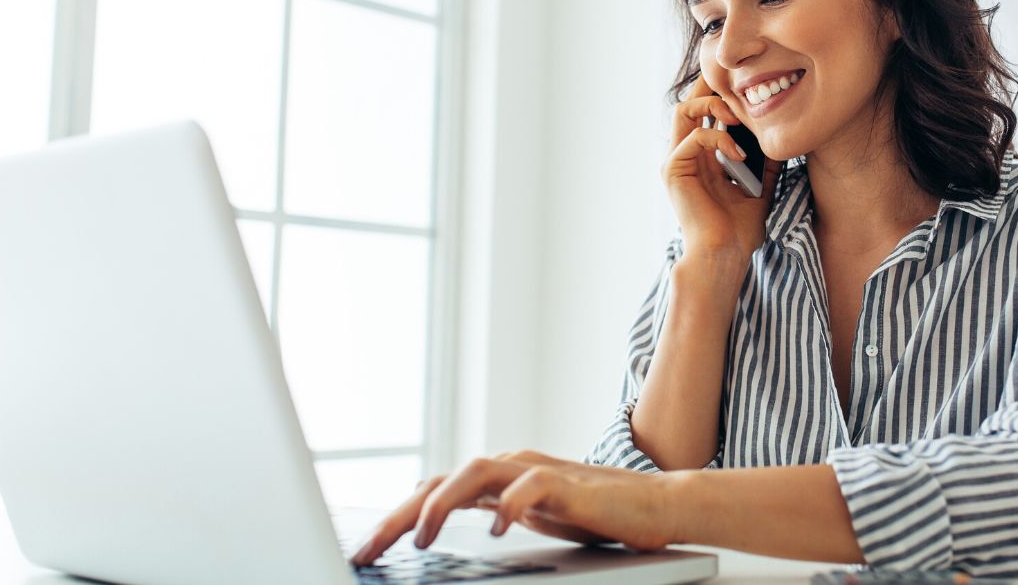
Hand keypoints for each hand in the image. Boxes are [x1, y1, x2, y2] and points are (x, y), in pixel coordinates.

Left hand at [348, 450, 681, 565]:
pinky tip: (498, 529)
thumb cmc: (594, 513)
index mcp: (496, 477)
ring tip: (420, 537)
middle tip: (367, 551)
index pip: (432, 490)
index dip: (393, 518)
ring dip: (443, 504)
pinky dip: (510, 506)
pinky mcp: (570, 484)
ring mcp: (538, 471)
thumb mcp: (530, 516)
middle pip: (440, 481)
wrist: (654, 504)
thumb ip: (493, 511)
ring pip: (476, 473)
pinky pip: (531, 487)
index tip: (363, 550)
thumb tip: (440, 528)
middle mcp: (510, 466)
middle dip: (398, 516)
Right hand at [662, 74, 783, 259]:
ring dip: (712, 105)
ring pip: (683, 110)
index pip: (705, 111)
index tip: (747, 85)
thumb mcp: (760, 185)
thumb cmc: (740, 229)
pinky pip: (694, 137)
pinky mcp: (673, 169)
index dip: (721, 93)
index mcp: (703, 157)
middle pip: (689, 102)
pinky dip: (719, 139)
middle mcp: (686, 154)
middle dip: (711, 85)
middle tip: (738, 83)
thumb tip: (780, 135)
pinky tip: (738, 153)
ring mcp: (677, 161)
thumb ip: (764, 160)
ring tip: (738, 116)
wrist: (725, 254)